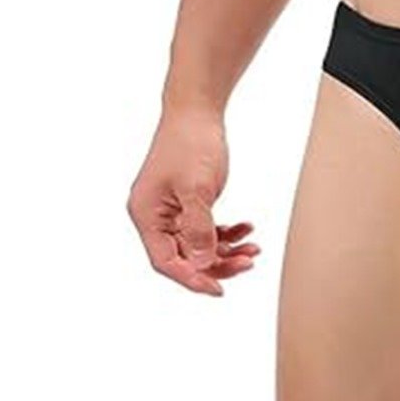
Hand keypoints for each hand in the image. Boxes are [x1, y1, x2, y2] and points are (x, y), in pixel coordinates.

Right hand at [127, 107, 259, 295]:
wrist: (197, 112)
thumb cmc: (191, 144)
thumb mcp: (197, 189)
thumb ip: (198, 229)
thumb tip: (201, 265)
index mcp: (146, 215)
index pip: (166, 261)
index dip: (192, 278)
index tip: (219, 289)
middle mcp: (154, 217)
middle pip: (184, 257)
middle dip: (217, 264)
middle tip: (248, 263)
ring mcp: (171, 211)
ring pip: (198, 246)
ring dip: (227, 250)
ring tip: (253, 248)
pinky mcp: (187, 204)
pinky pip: (206, 230)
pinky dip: (226, 233)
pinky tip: (247, 229)